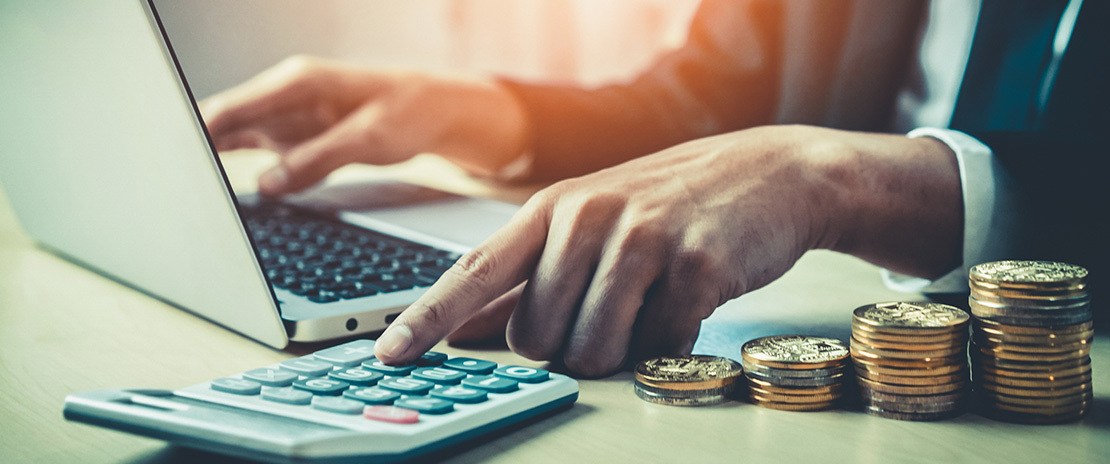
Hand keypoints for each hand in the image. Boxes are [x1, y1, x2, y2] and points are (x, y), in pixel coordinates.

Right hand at [199, 56, 529, 194]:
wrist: (436, 110)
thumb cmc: (408, 112)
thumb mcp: (369, 139)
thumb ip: (317, 160)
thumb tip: (267, 185)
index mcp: (297, 83)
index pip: (231, 107)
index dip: (195, 131)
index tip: (173, 159)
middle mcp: (283, 96)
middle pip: (221, 122)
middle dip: (190, 150)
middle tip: (165, 186)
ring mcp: (284, 116)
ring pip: (231, 138)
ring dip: (206, 163)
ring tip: (180, 195)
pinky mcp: (292, 136)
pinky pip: (251, 151)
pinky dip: (232, 170)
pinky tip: (213, 192)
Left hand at [372, 125, 962, 376]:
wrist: (767, 173)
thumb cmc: (666, 205)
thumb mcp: (590, 222)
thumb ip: (529, 275)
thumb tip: (469, 329)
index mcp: (551, 209)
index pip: (475, 272)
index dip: (428, 319)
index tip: (391, 355)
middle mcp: (587, 218)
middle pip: (537, 337)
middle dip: (565, 348)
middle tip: (606, 312)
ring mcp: (643, 239)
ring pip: (593, 350)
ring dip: (618, 352)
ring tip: (646, 309)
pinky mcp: (697, 266)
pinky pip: (658, 348)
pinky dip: (669, 346)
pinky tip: (685, 306)